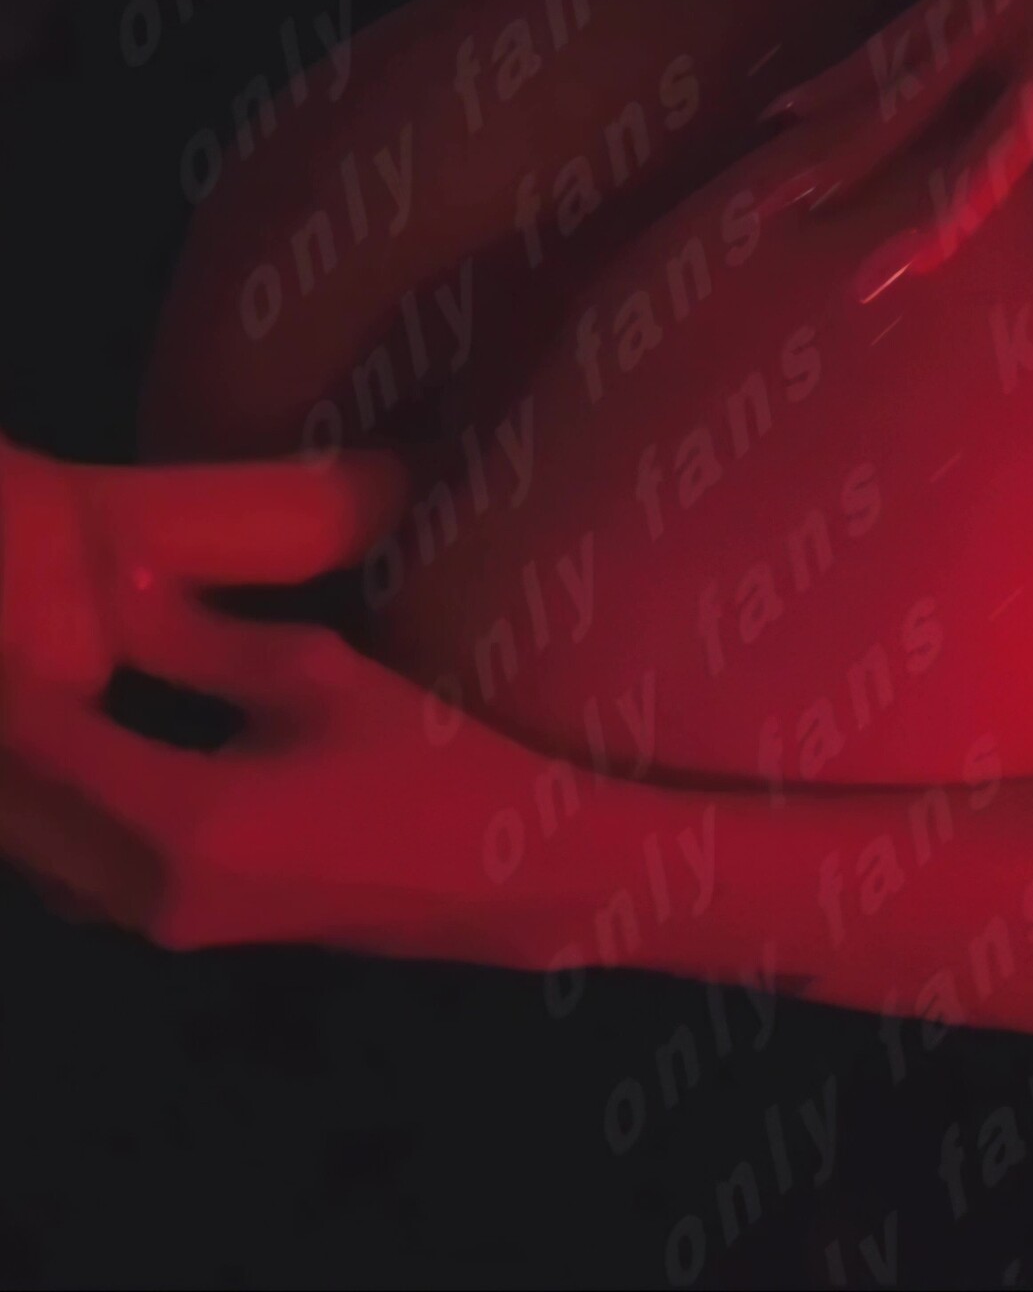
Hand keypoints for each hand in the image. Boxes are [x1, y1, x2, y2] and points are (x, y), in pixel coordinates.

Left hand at [0, 439, 464, 946]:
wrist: (503, 877)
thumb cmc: (428, 763)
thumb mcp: (317, 676)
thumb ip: (201, 637)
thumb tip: (109, 581)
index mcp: (185, 821)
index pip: (44, 744)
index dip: (11, 679)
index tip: (7, 615)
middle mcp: (153, 893)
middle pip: (22, 814)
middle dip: (6, 734)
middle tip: (10, 653)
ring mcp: (168, 926)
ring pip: (44, 853)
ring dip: (23, 784)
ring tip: (30, 694)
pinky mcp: (188, 931)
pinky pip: (81, 874)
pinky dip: (56, 818)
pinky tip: (70, 751)